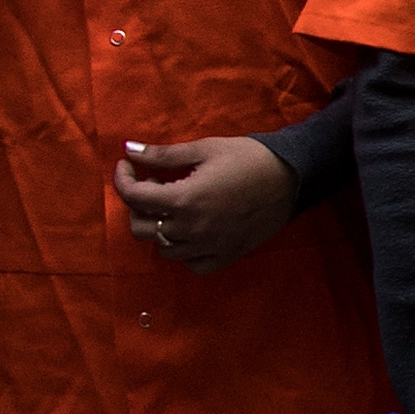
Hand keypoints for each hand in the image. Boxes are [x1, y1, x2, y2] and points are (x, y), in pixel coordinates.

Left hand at [113, 134, 300, 266]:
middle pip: (140, 227)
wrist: (292, 176)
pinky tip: (191, 232)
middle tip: (154, 183)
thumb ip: (163, 154)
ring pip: (163, 248)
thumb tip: (128, 149)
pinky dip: (184, 251)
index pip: (132, 196)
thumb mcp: (204, 149)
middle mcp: (190, 229)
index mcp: (183, 200)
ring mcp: (208, 246)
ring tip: (174, 207)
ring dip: (159, 227)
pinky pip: (192, 265)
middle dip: (138, 203)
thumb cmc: (248, 157)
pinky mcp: (225, 255)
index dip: (122, 178)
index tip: (127, 165)